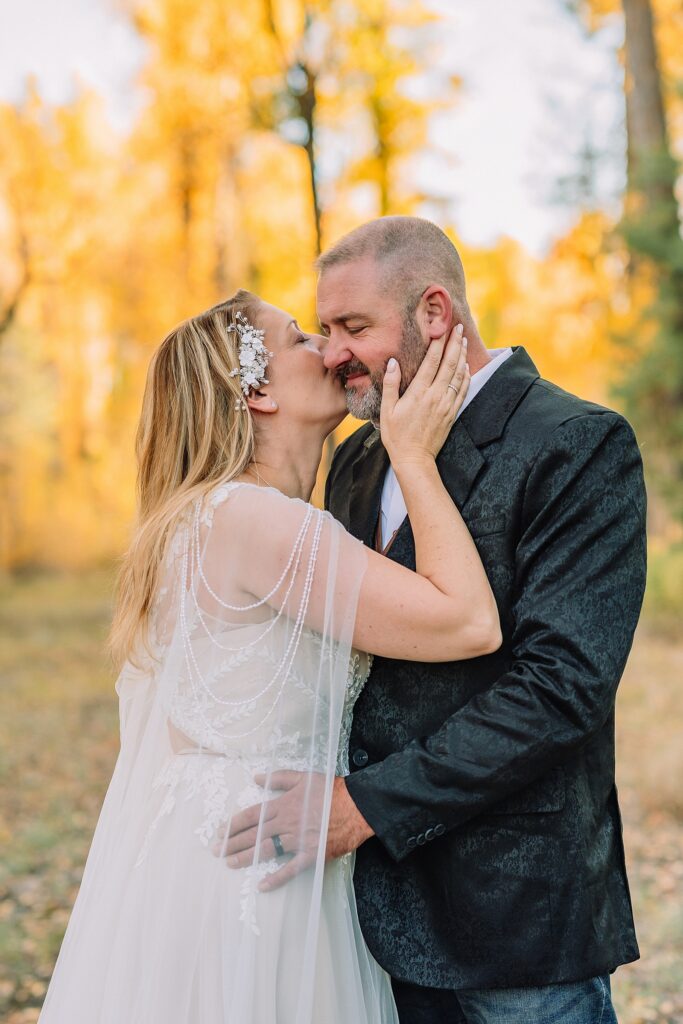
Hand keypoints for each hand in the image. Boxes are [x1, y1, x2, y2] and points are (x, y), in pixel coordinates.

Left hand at [213, 773, 372, 891]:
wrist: (357, 806)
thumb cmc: (332, 790)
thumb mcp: (304, 777)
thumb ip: (280, 778)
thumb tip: (256, 777)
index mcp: (284, 804)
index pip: (252, 815)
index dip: (234, 824)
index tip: (219, 831)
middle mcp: (287, 823)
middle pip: (254, 834)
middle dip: (233, 842)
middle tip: (216, 851)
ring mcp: (298, 840)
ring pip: (266, 850)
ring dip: (246, 857)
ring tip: (229, 863)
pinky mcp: (311, 855)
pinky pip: (291, 869)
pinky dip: (276, 878)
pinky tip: (262, 885)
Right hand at [380, 323, 469, 469]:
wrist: (414, 459)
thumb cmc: (396, 436)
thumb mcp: (387, 410)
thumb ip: (390, 385)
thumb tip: (393, 362)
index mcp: (418, 393)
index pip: (431, 361)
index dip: (438, 343)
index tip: (442, 328)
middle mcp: (435, 396)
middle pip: (449, 364)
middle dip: (454, 344)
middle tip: (459, 328)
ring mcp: (446, 404)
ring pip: (458, 375)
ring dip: (462, 356)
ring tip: (464, 341)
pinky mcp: (452, 413)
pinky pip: (462, 390)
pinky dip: (466, 376)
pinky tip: (467, 367)